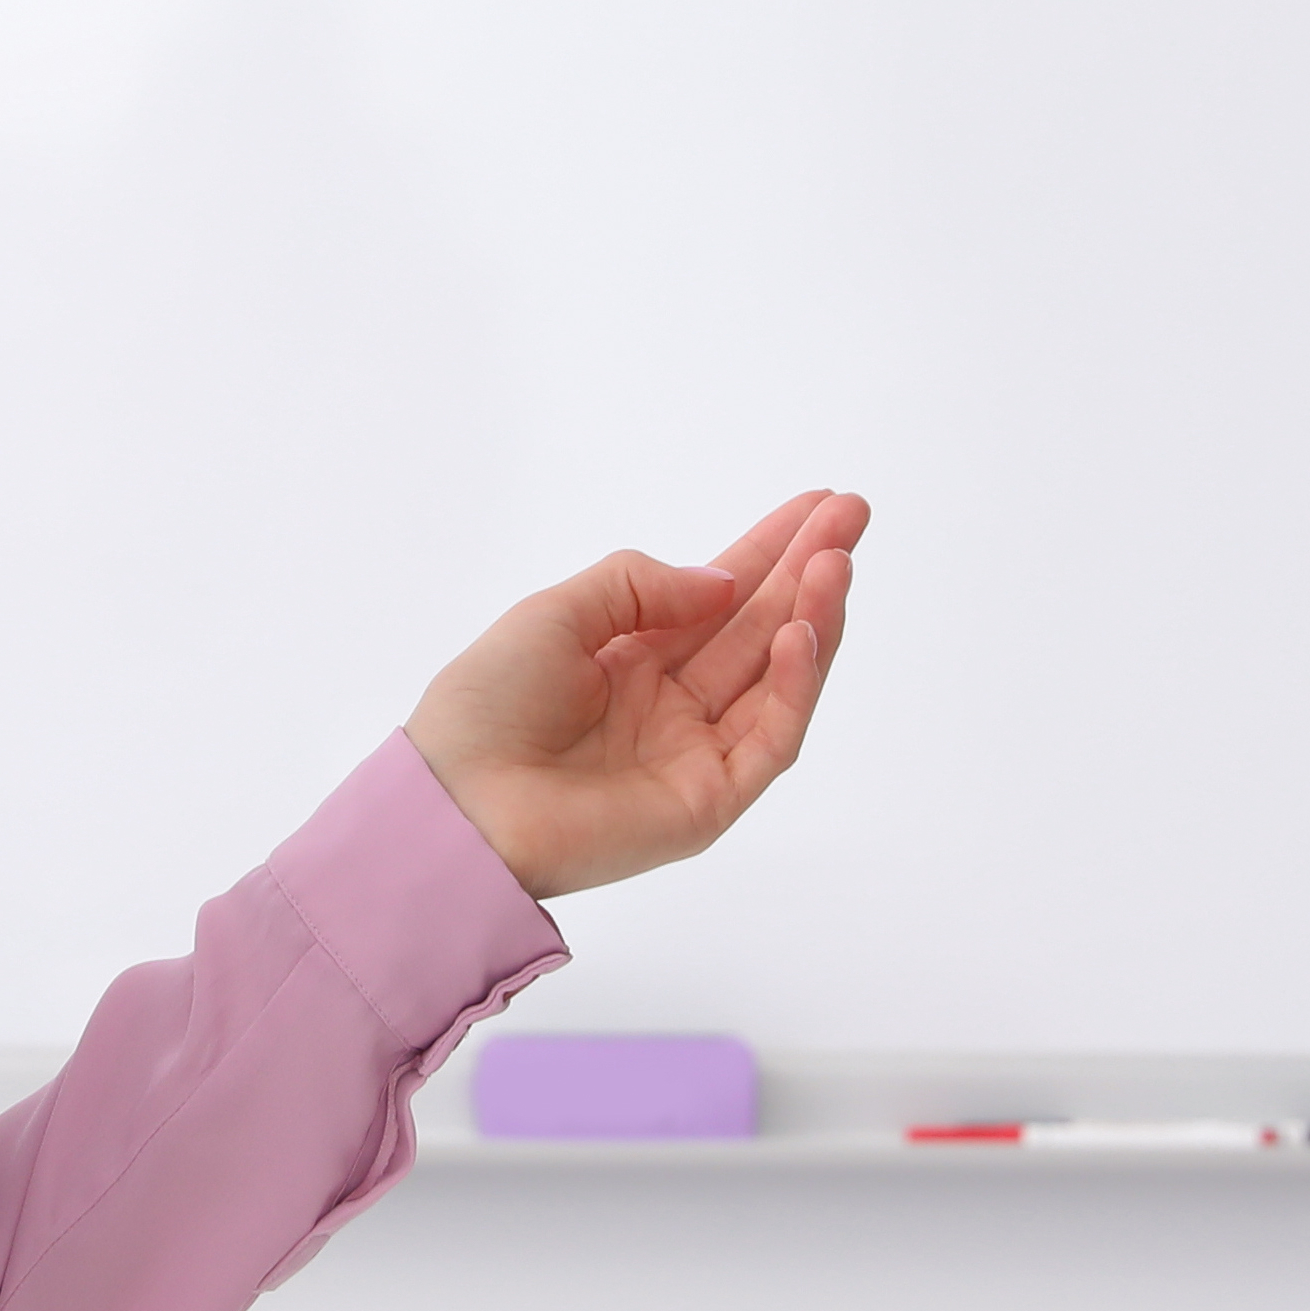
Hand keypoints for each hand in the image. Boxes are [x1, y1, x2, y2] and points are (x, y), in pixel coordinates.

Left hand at [404, 489, 867, 905]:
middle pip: (758, 630)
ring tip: (836, 564)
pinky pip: (769, 741)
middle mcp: (670, 705)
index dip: (769, 551)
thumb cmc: (487, 706)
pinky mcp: (708, 803)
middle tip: (852, 517)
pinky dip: (793, 688)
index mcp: (629, 659)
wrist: (457, 804)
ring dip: (811, 620)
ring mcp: (694, 755)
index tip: (820, 506)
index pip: (719, 598)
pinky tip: (799, 635)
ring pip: (776, 681)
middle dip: (807, 572)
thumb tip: (724, 581)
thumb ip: (641, 586)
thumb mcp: (557, 613)